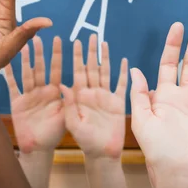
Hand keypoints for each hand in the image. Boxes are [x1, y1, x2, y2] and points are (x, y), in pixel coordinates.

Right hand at [4, 36, 65, 152]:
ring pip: (26, 74)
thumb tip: (68, 84)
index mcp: (56, 92)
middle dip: (39, 52)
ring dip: (24, 60)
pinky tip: (5, 63)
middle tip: (37, 36)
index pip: (57, 69)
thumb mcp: (67, 116)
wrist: (39, 149)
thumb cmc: (55, 133)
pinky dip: (8, 76)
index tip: (60, 39)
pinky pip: (12, 87)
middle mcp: (42, 91)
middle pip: (40, 68)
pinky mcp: (17, 103)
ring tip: (22, 45)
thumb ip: (68, 101)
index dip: (58, 55)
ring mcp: (29, 96)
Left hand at [60, 34, 127, 159]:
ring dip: (105, 58)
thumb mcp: (73, 124)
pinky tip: (125, 62)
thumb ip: (68, 105)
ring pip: (106, 72)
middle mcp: (92, 93)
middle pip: (91, 67)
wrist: (102, 153)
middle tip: (91, 34)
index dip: (76, 56)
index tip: (74, 41)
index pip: (77, 71)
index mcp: (80, 96)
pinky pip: (122, 85)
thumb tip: (62, 84)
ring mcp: (106, 96)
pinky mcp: (119, 102)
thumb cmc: (84, 141)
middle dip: (90, 51)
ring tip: (104, 43)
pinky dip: (124, 74)